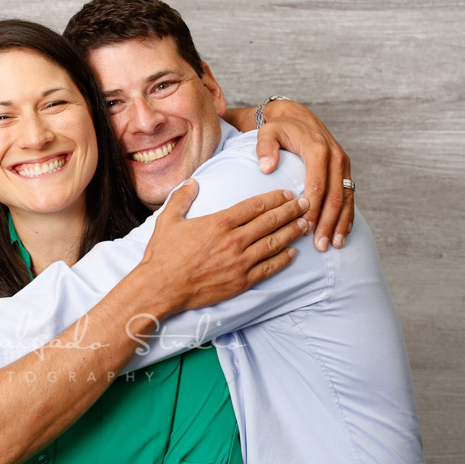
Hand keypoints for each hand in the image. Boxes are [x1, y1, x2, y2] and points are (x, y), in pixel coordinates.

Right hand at [140, 179, 308, 312]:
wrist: (162, 287)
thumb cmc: (163, 254)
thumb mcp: (167, 220)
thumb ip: (181, 198)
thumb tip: (192, 182)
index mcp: (219, 222)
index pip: (254, 206)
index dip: (274, 198)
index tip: (287, 193)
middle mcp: (234, 240)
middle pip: (270, 222)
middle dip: (291, 211)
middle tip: (306, 203)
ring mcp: (240, 262)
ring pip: (274, 243)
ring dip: (292, 232)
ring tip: (305, 224)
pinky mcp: (241, 281)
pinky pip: (269, 268)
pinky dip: (283, 259)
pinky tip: (293, 253)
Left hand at [255, 100, 353, 251]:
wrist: (296, 115)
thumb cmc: (278, 127)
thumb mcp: (267, 132)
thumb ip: (265, 148)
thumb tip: (266, 168)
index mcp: (317, 150)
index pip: (317, 185)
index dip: (313, 209)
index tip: (305, 228)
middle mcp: (335, 157)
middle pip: (335, 196)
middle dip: (328, 223)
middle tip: (320, 245)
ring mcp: (343, 164)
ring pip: (346, 198)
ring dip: (340, 222)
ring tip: (334, 244)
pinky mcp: (345, 169)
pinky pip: (349, 194)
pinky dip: (347, 214)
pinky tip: (343, 232)